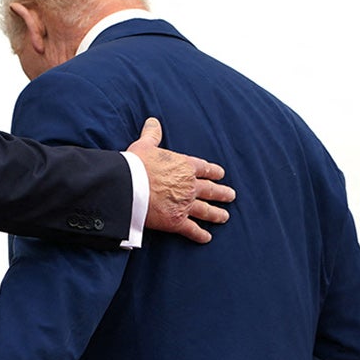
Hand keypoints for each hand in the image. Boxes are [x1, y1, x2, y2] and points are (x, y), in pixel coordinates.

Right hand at [129, 117, 231, 243]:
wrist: (129, 187)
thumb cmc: (136, 164)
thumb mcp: (144, 145)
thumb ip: (152, 134)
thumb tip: (153, 122)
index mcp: (185, 166)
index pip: (205, 169)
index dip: (214, 172)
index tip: (221, 174)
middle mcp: (190, 186)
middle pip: (210, 190)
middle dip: (222, 193)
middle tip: (231, 196)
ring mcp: (185, 204)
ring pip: (206, 211)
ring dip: (217, 214)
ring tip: (225, 217)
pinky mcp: (177, 221)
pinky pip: (192, 230)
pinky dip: (200, 235)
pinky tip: (207, 238)